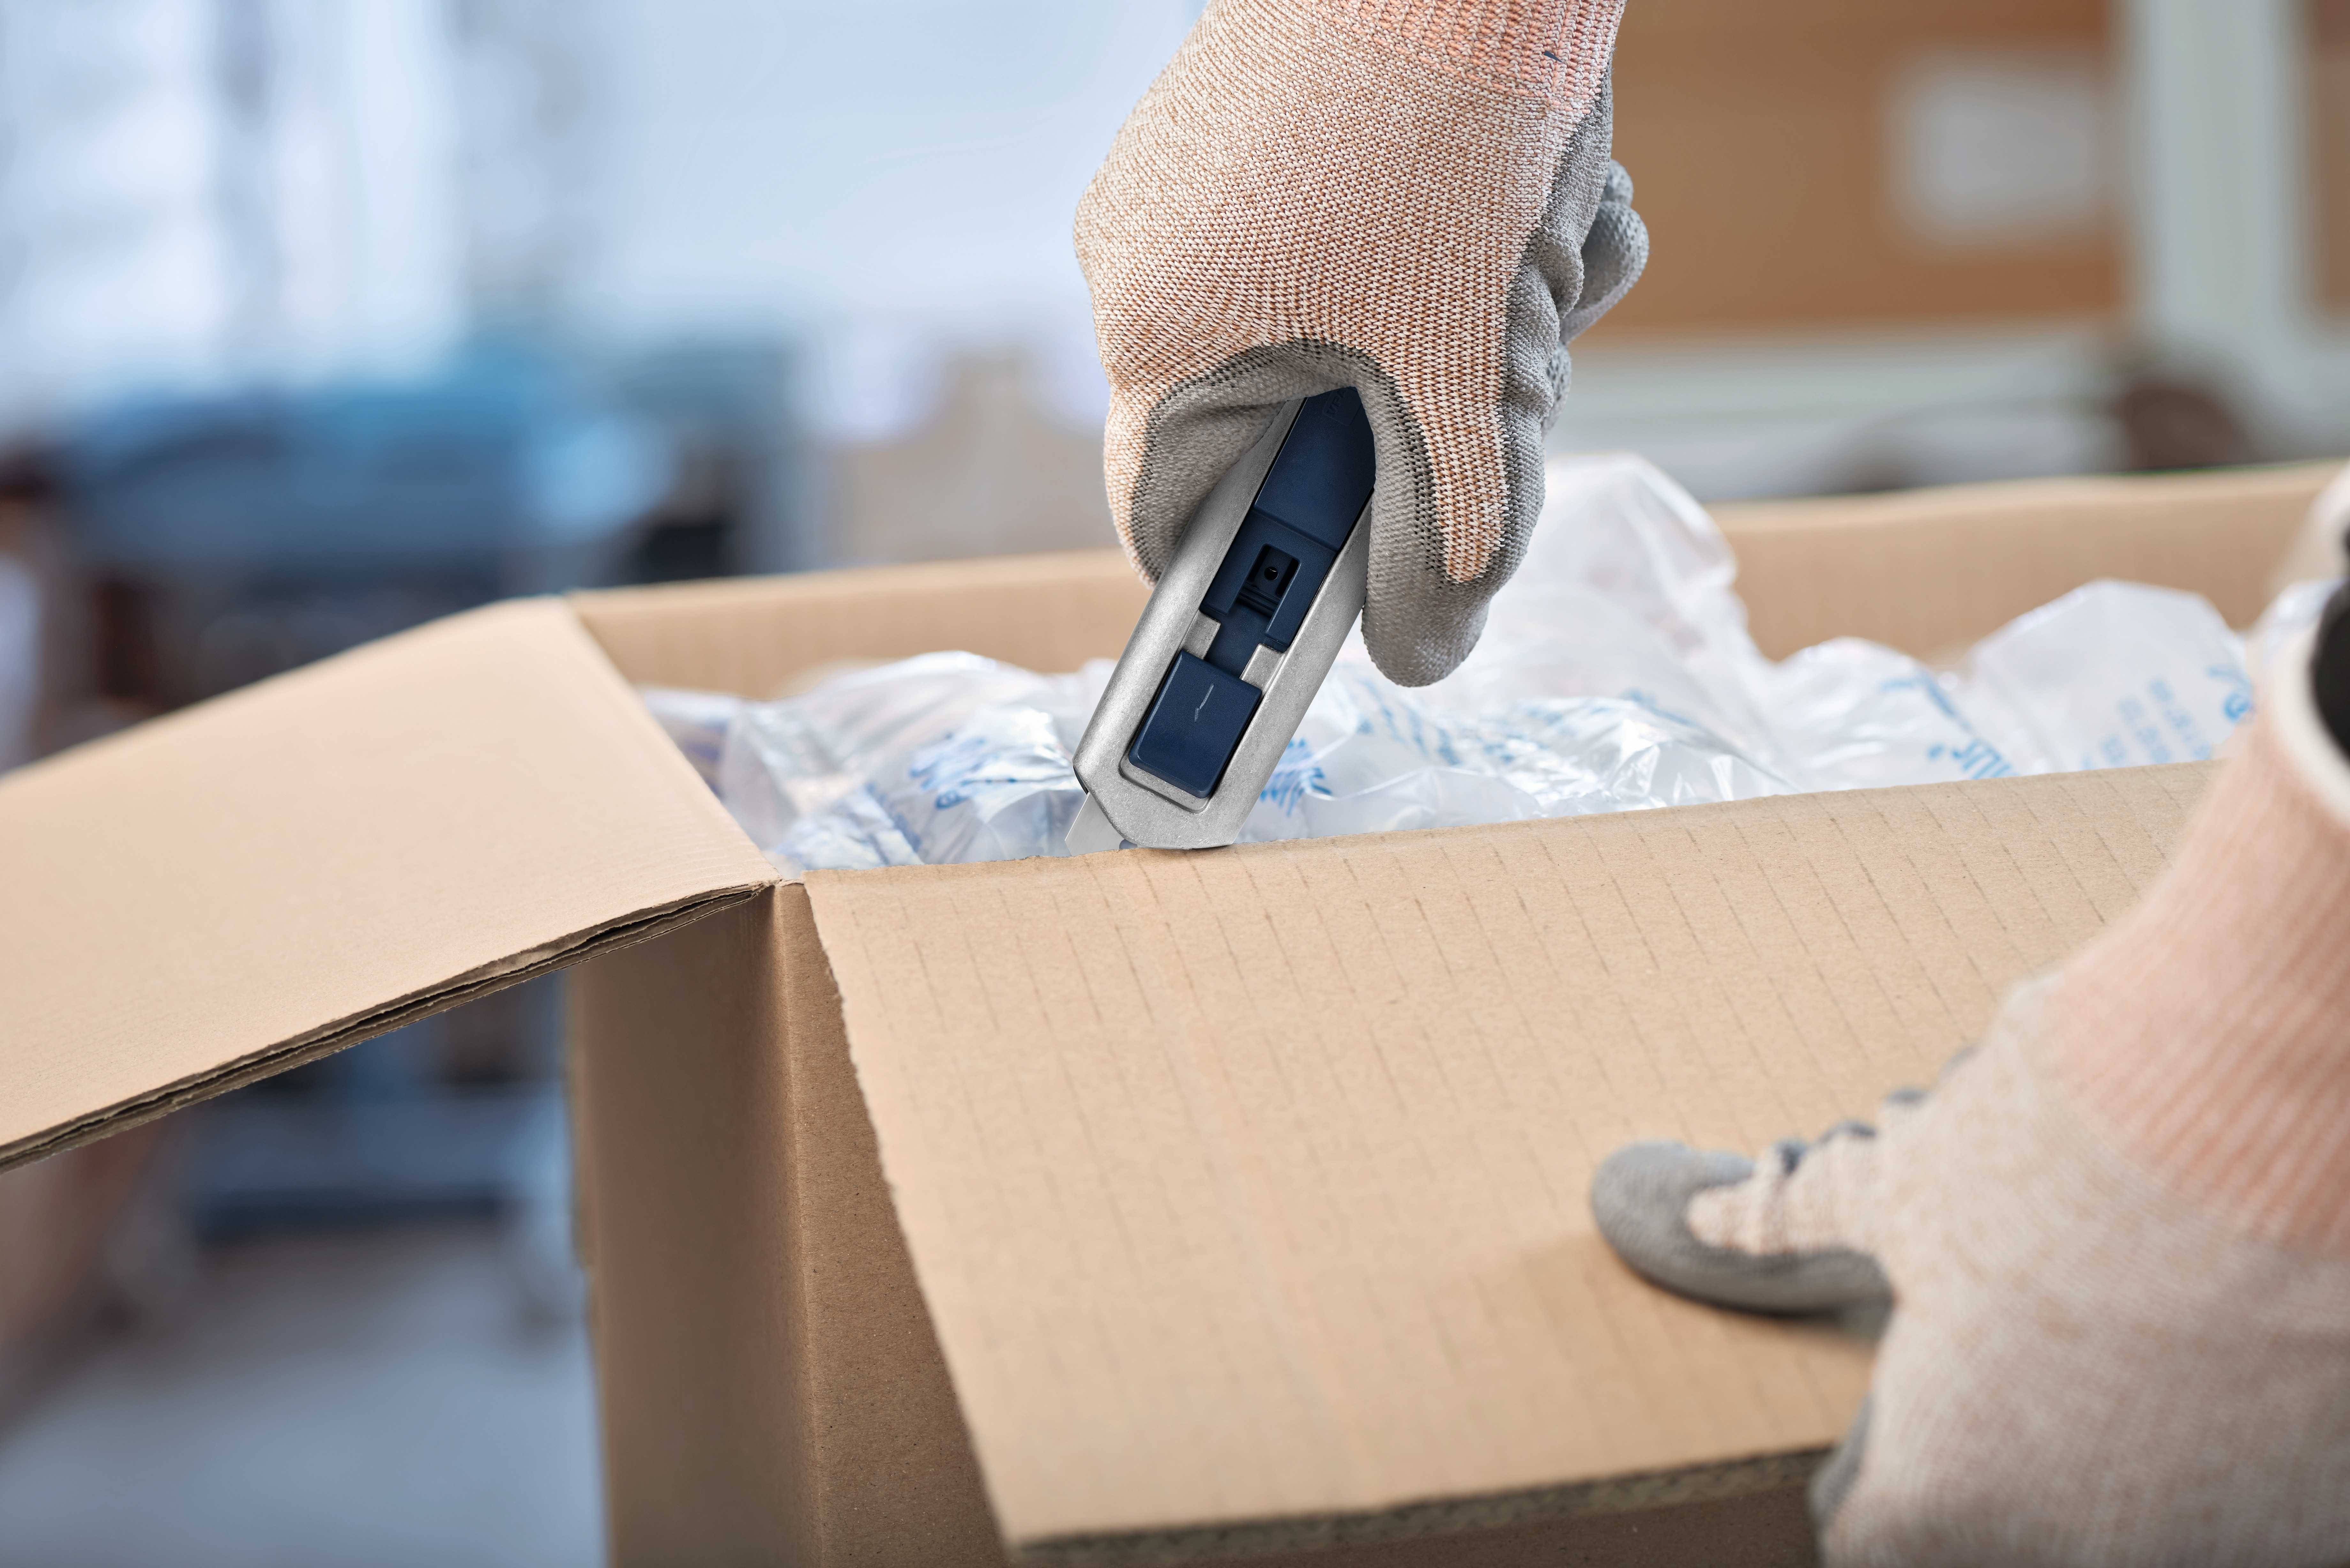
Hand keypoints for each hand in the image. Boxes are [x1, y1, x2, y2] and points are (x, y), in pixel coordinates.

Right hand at [1076, 0, 1644, 685]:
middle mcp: (1147, 262)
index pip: (1173, 532)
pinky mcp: (1253, 129)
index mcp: (1160, 335)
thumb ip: (1448, 538)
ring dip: (1463, 338)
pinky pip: (1351, 253)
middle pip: (1284, 436)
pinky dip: (1451, 260)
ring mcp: (1193, 187)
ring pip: (1342, 342)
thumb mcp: (1470, 377)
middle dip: (1420, 430)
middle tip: (1513, 387)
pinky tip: (1524, 204)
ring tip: (1541, 257)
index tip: (1331, 628)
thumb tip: (1425, 652)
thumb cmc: (1456, 116)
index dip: (1258, 595)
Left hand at [1592, 655, 2349, 1565]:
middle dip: (1991, 1448)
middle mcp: (2069, 1551)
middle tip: (2013, 1348)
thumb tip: (1702, 1215)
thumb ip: (1796, 1224)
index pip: (1862, 1533)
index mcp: (1942, 1499)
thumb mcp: (1899, 1183)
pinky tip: (2212, 1336)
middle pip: (1995, 1528)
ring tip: (2116, 1320)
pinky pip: (2243, 1493)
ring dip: (2108, 1441)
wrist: (2261, 1112)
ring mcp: (2210, 1542)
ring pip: (2126, 1516)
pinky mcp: (2320, 1507)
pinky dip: (2224, 1435)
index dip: (1865, 1474)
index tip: (1893, 1415)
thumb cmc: (2054, 1153)